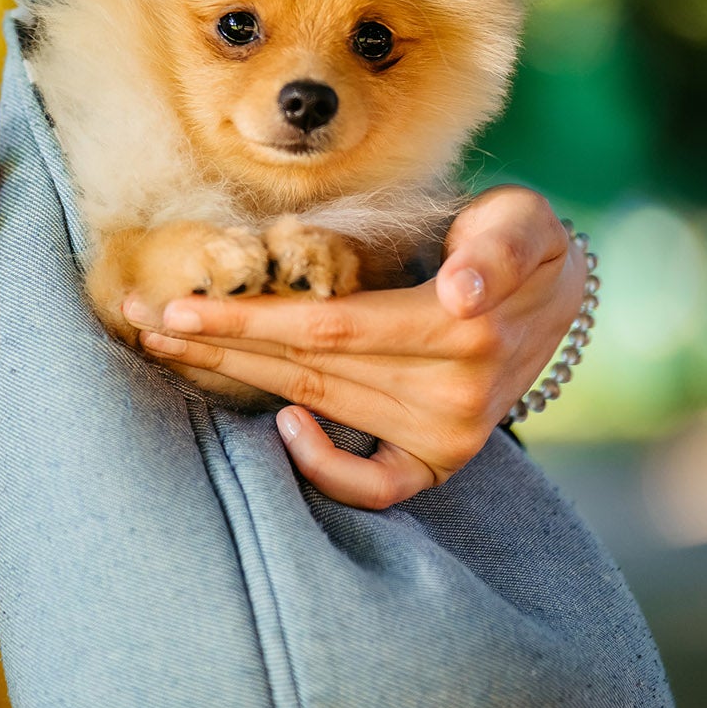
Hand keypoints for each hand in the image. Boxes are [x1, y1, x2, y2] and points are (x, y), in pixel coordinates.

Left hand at [124, 187, 582, 508]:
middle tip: (143, 323)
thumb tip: (461, 292)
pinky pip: (375, 486)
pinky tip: (282, 424)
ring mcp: (446, 435)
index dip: (247, 319)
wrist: (563, 295)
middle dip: (217, 346)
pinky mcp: (442, 461)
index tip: (175, 306)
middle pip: (305, 368)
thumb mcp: (522, 221)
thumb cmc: (520, 244)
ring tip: (168, 349)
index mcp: (462, 333)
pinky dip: (324, 467)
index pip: (328, 327)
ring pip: (318, 406)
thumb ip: (497, 246)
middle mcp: (451, 394)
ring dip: (238, 380)